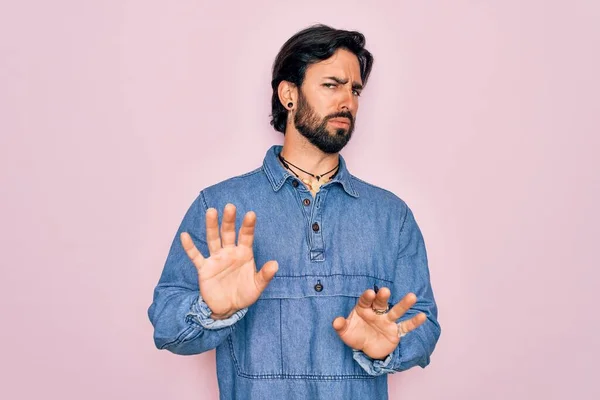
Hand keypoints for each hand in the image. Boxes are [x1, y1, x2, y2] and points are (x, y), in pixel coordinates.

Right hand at [180, 203, 277, 318]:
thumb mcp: (257, 286)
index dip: (248, 226)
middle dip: (229, 220)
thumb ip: (265, 275)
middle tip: (230, 206)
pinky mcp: (204, 269)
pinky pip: (196, 257)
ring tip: (211, 211)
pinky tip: (184, 236)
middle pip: (228, 233)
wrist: (228, 309)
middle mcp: (229, 252)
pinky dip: (190, 247)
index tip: (251, 214)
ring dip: (211, 226)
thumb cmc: (244, 294)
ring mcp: (216, 259)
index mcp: (244, 254)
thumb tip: (275, 264)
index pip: (246, 236)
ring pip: (213, 239)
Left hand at [332, 288, 426, 359]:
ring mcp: (387, 321)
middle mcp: (377, 312)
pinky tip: (422, 316)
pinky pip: (405, 326)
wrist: (366, 349)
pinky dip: (413, 322)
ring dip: (403, 304)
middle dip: (383, 297)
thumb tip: (335, 322)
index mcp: (363, 309)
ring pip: (396, 311)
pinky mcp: (395, 332)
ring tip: (412, 296)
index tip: (370, 293)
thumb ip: (341, 326)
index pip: (365, 301)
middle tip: (385, 291)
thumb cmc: (355, 336)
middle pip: (381, 303)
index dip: (367, 297)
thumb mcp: (345, 332)